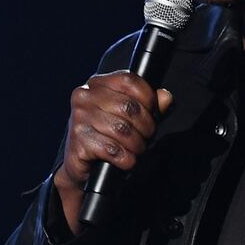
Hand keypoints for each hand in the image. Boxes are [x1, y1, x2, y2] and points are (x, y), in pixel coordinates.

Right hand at [52, 71, 173, 233]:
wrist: (81, 164)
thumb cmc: (107, 136)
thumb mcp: (131, 117)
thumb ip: (151, 106)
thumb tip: (166, 98)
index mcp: (97, 84)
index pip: (129, 80)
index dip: (148, 98)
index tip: (153, 113)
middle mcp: (84, 97)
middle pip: (128, 106)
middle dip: (146, 126)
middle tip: (146, 137)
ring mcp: (78, 119)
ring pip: (122, 130)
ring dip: (137, 144)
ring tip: (136, 149)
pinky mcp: (78, 142)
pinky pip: (113, 150)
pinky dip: (126, 159)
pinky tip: (125, 160)